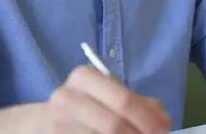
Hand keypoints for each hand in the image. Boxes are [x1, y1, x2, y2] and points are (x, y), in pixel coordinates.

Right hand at [46, 65, 171, 133]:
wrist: (43, 124)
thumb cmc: (87, 109)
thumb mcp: (111, 97)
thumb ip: (141, 105)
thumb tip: (162, 122)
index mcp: (85, 77)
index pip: (123, 101)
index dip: (148, 120)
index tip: (163, 131)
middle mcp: (67, 98)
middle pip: (114, 126)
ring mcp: (58, 124)